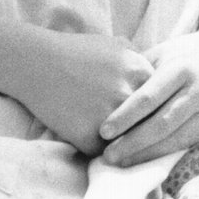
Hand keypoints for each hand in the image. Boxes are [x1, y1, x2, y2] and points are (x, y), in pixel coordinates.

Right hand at [0, 9, 152, 155]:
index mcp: (141, 72)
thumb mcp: (116, 45)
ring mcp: (111, 118)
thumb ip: (140, 60)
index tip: (147, 115)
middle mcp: (130, 96)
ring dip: (123, 145)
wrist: (36, 63)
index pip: (163, 101)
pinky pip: (103, 153)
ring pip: (129, 142)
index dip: (154, 110)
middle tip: (136, 135)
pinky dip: (96, 150)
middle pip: (149, 124)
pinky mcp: (89, 138)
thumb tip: (158, 78)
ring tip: (114, 143)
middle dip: (143, 130)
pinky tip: (86, 139)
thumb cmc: (76, 52)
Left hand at [99, 27, 198, 166]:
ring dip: (145, 154)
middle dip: (132, 143)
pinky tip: (144, 159)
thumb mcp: (164, 52)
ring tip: (121, 162)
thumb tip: (106, 91)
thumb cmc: (187, 53)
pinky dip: (163, 154)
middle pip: (160, 124)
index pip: (149, 97)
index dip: (125, 117)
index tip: (103, 131)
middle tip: (107, 155)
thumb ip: (139, 72)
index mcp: (180, 69)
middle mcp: (197, 91)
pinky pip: (185, 143)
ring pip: (174, 139)